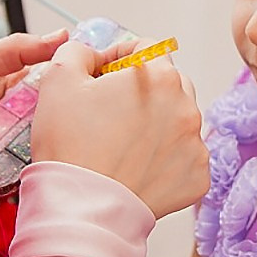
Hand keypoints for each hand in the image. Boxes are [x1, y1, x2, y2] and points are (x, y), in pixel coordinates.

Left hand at [0, 30, 69, 164]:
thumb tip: (61, 35)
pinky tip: (43, 153)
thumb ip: (17, 49)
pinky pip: (28, 167)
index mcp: (10, 86)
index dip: (70, 73)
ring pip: (46, 138)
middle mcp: (15, 116)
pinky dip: (35, 162)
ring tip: (63, 127)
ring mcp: (10, 146)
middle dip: (66, 106)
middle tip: (79, 100)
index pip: (50, 78)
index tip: (95, 65)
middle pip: (53, 110)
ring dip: (52, 133)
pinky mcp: (4, 172)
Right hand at [30, 43, 207, 217]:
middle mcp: (186, 107)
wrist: (81, 208)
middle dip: (144, 89)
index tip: (103, 74)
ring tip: (124, 143)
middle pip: (169, 83)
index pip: (147, 48)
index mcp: (158, 77)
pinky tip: (138, 168)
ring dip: (158, 123)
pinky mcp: (197, 177)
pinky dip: (166, 159)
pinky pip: (185, 157)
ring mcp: (196, 144)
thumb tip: (93, 55)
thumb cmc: (69, 145)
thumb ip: (78, 52)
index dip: (120, 57)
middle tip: (113, 111)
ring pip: (179, 120)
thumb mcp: (58, 79)